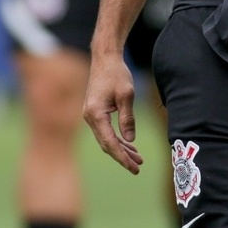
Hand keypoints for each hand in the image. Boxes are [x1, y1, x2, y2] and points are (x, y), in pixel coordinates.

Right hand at [84, 46, 141, 172]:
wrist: (104, 59)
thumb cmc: (116, 74)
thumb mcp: (127, 95)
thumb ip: (128, 118)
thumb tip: (130, 140)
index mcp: (96, 114)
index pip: (110, 142)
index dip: (123, 157)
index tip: (134, 167)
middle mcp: (89, 117)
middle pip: (106, 144)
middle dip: (122, 157)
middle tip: (138, 168)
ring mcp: (90, 116)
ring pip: (106, 139)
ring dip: (121, 150)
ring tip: (137, 159)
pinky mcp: (94, 113)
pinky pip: (105, 131)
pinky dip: (117, 140)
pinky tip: (129, 146)